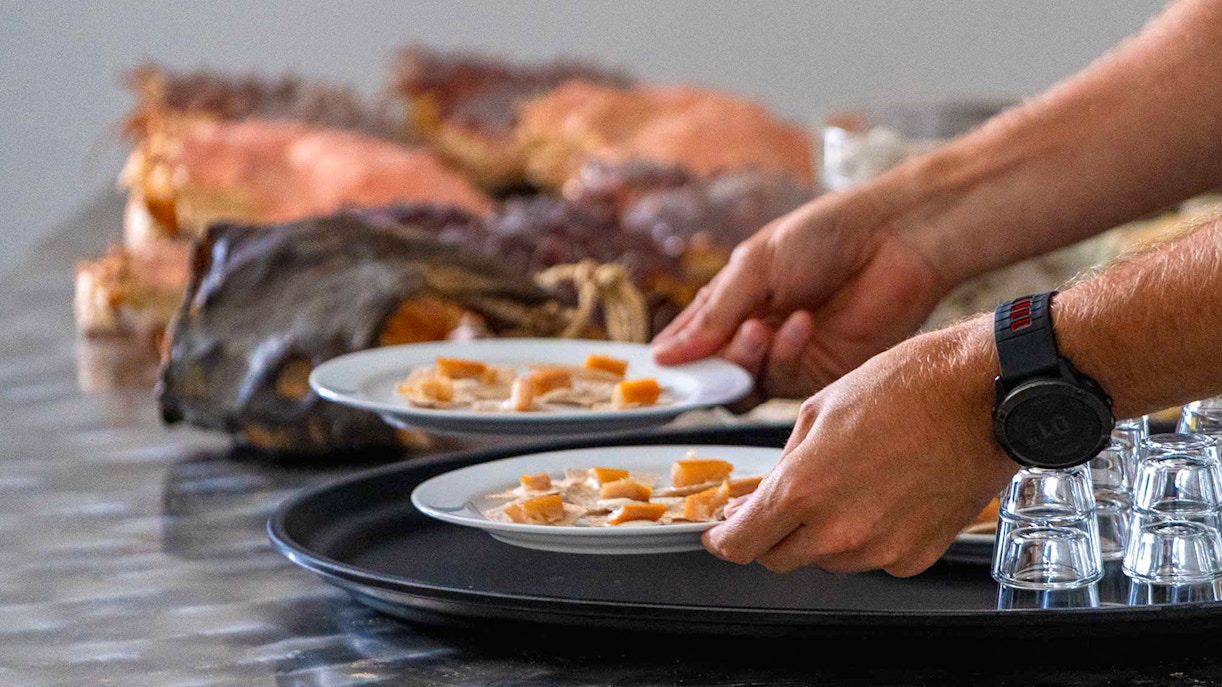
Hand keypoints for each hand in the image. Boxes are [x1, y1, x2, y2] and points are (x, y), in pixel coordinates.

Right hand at [652, 189, 947, 398]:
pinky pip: (785, 382)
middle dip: (711, 365)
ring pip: (745, 387)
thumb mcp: (755, 267)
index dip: (674, 357)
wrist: (895, 239)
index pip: (689, 342)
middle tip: (720, 347)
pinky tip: (803, 324)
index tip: (661, 368)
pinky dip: (786, 354)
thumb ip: (712, 316)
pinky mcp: (821, 373)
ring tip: (761, 328)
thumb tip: (663, 358)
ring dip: (746, 361)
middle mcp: (755, 335)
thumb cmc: (823, 237)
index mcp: (733, 302)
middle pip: (713, 374)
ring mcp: (786, 357)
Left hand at [703, 317, 1015, 576]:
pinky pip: (873, 558)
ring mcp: (880, 549)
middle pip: (778, 558)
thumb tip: (763, 496)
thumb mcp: (821, 409)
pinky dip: (867, 537)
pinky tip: (884, 495)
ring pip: (826, 559)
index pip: (742, 544)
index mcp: (803, 489)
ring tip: (849, 482)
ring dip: (821, 534)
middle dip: (770, 534)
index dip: (724, 539)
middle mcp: (839, 530)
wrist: (984, 396)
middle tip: (780, 503)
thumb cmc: (908, 387)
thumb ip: (784, 463)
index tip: (721, 533)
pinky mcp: (916, 556)